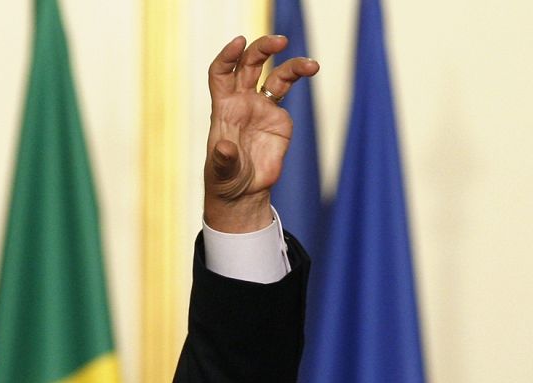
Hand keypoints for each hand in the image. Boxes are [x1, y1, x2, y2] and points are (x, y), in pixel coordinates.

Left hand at [203, 34, 318, 232]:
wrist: (244, 191)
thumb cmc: (226, 179)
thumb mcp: (221, 171)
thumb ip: (223, 159)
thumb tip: (225, 148)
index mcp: (223, 108)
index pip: (221, 72)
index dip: (228, 55)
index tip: (239, 43)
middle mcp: (242, 101)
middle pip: (249, 64)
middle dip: (263, 48)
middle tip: (280, 41)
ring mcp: (262, 108)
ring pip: (275, 76)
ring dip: (292, 65)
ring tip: (311, 64)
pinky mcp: (279, 118)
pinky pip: (287, 91)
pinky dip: (299, 76)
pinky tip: (311, 69)